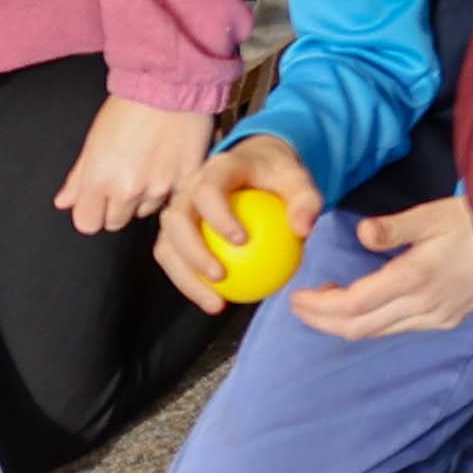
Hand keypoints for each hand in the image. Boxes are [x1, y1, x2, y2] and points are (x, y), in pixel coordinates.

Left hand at [61, 94, 215, 240]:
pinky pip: (173, 199)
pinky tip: (170, 167)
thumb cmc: (128, 106)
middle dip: (118, 206)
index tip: (97, 201)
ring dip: (145, 197)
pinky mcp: (187, 181)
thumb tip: (64, 202)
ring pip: (146, 211)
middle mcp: (128, 190)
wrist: (170, 84)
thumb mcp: (93, 140)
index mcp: (99, 180)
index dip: (91, 212)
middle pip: (116, 222)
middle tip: (126, 179)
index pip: (87, 223)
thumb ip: (78, 177)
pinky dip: (170, 189)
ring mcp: (160, 188)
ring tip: (151, 168)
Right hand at [149, 133, 320, 305]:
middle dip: (193, 252)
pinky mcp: (176, 232)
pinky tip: (216, 302)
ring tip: (215, 303)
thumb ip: (305, 201)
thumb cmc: (278, 177)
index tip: (242, 241)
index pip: (208, 190)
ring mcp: (178, 210)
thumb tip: (303, 229)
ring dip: (186, 277)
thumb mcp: (298, 181)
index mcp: (217, 170)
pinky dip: (190, 283)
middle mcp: (189, 187)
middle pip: (177, 220)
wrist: (257, 168)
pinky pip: (175, 260)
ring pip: (168, 245)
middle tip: (221, 277)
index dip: (218, 216)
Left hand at [297, 189, 472, 337]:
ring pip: (376, 333)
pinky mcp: (446, 320)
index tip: (297, 296)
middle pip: (358, 328)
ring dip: (344, 323)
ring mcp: (436, 318)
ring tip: (325, 303)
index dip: (320, 307)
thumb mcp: (435, 215)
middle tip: (299, 306)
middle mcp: (423, 307)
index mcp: (415, 279)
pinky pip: (397, 328)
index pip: (353, 306)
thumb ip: (394, 226)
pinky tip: (363, 304)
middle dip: (322, 321)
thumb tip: (361, 233)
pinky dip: (370, 322)